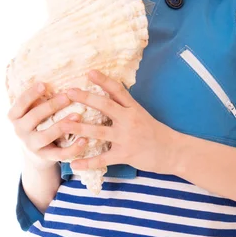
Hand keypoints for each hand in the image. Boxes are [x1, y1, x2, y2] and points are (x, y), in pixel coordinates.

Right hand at [7, 83, 87, 170]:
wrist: (36, 151)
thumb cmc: (39, 121)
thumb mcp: (34, 109)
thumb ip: (41, 98)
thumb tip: (60, 75)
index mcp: (15, 116)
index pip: (20, 104)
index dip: (30, 94)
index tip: (43, 84)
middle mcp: (20, 131)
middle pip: (33, 118)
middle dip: (50, 106)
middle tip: (67, 97)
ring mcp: (32, 145)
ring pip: (45, 136)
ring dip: (61, 126)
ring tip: (77, 116)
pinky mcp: (45, 157)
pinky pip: (59, 154)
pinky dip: (72, 148)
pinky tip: (84, 140)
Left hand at [61, 69, 176, 174]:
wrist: (172, 151)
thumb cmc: (155, 132)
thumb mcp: (142, 114)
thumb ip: (125, 106)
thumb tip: (109, 94)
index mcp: (133, 108)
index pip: (117, 90)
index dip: (103, 80)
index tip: (89, 72)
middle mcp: (129, 120)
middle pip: (105, 105)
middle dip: (86, 98)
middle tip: (69, 92)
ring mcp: (127, 137)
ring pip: (99, 131)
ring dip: (79, 128)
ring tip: (62, 124)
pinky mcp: (125, 154)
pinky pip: (103, 159)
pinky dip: (88, 162)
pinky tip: (74, 164)